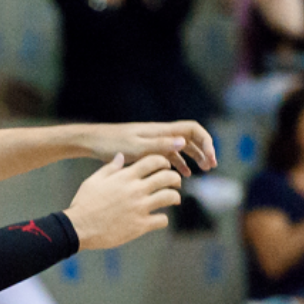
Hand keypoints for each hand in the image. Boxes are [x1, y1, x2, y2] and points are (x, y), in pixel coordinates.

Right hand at [63, 153, 182, 249]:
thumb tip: (121, 156)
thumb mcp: (93, 181)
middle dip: (175, 178)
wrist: (79, 227)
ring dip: (174, 197)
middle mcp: (135, 190)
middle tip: (175, 182)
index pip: (153, 161)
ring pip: (170, 197)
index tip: (164, 166)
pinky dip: (162, 219)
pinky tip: (158, 218)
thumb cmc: (84, 203)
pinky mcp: (141, 225)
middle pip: (167, 177)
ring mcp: (140, 208)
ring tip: (173, 199)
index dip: (163, 161)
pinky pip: (162, 220)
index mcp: (124, 177)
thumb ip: (110, 168)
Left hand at [83, 121, 216, 176]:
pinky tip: (182, 174)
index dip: (205, 141)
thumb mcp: (136, 147)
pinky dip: (178, 163)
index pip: (193, 129)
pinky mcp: (146, 149)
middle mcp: (160, 134)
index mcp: (161, 131)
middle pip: (190, 138)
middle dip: (204, 150)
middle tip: (211, 166)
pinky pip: (169, 155)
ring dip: (194, 157)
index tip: (210, 157)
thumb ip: (159, 146)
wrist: (92, 142)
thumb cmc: (112, 143)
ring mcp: (154, 141)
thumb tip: (184, 142)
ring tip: (202, 170)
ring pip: (181, 147)